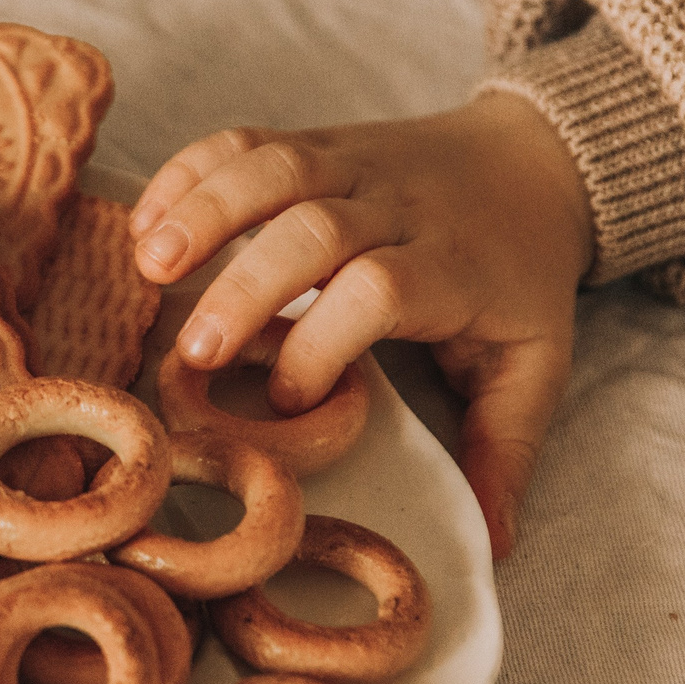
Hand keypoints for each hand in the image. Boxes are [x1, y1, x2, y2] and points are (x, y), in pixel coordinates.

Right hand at [127, 93, 594, 559]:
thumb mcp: (537, 364)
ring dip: (204, 209)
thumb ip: (510, 447)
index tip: (290, 401)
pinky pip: (246, 140)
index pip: (381, 288)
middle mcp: (398, 206)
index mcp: (451, 267)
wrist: (539, 160)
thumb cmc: (521, 277)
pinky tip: (146, 221)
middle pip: (315, 226)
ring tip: (149, 265)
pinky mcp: (316, 142)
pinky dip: (189, 170)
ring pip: (274, 167)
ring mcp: (353, 163)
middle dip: (246, 285)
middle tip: (195, 352)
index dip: (325, 342)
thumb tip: (493, 543)